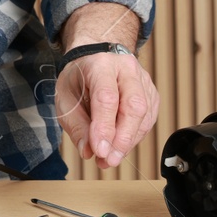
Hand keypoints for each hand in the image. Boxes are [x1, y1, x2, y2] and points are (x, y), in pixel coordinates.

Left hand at [55, 49, 158, 169]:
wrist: (96, 56)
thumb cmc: (80, 76)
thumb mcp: (65, 97)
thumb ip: (76, 125)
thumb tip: (88, 151)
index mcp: (101, 64)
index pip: (107, 97)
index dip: (104, 127)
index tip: (99, 151)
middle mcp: (126, 69)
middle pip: (134, 105)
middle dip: (123, 139)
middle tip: (108, 160)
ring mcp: (143, 80)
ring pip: (144, 115)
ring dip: (128, 142)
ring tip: (109, 158)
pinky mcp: (151, 93)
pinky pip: (148, 120)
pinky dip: (134, 137)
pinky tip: (119, 146)